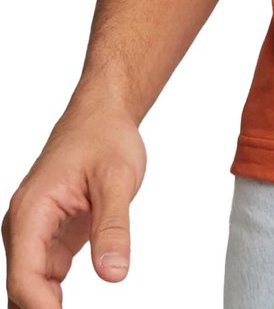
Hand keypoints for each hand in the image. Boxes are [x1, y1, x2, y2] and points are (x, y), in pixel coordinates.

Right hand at [3, 92, 145, 307]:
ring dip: (45, 307)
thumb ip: (114, 226)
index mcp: (31, 212)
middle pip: (21, 287)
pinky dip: (51, 298)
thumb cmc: (105, 139)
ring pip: (29, 286)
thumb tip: (114, 275)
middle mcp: (24, 227)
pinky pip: (43, 278)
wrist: (102, 117)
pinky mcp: (50, 238)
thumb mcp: (118, 179)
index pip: (24, 276)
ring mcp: (34, 235)